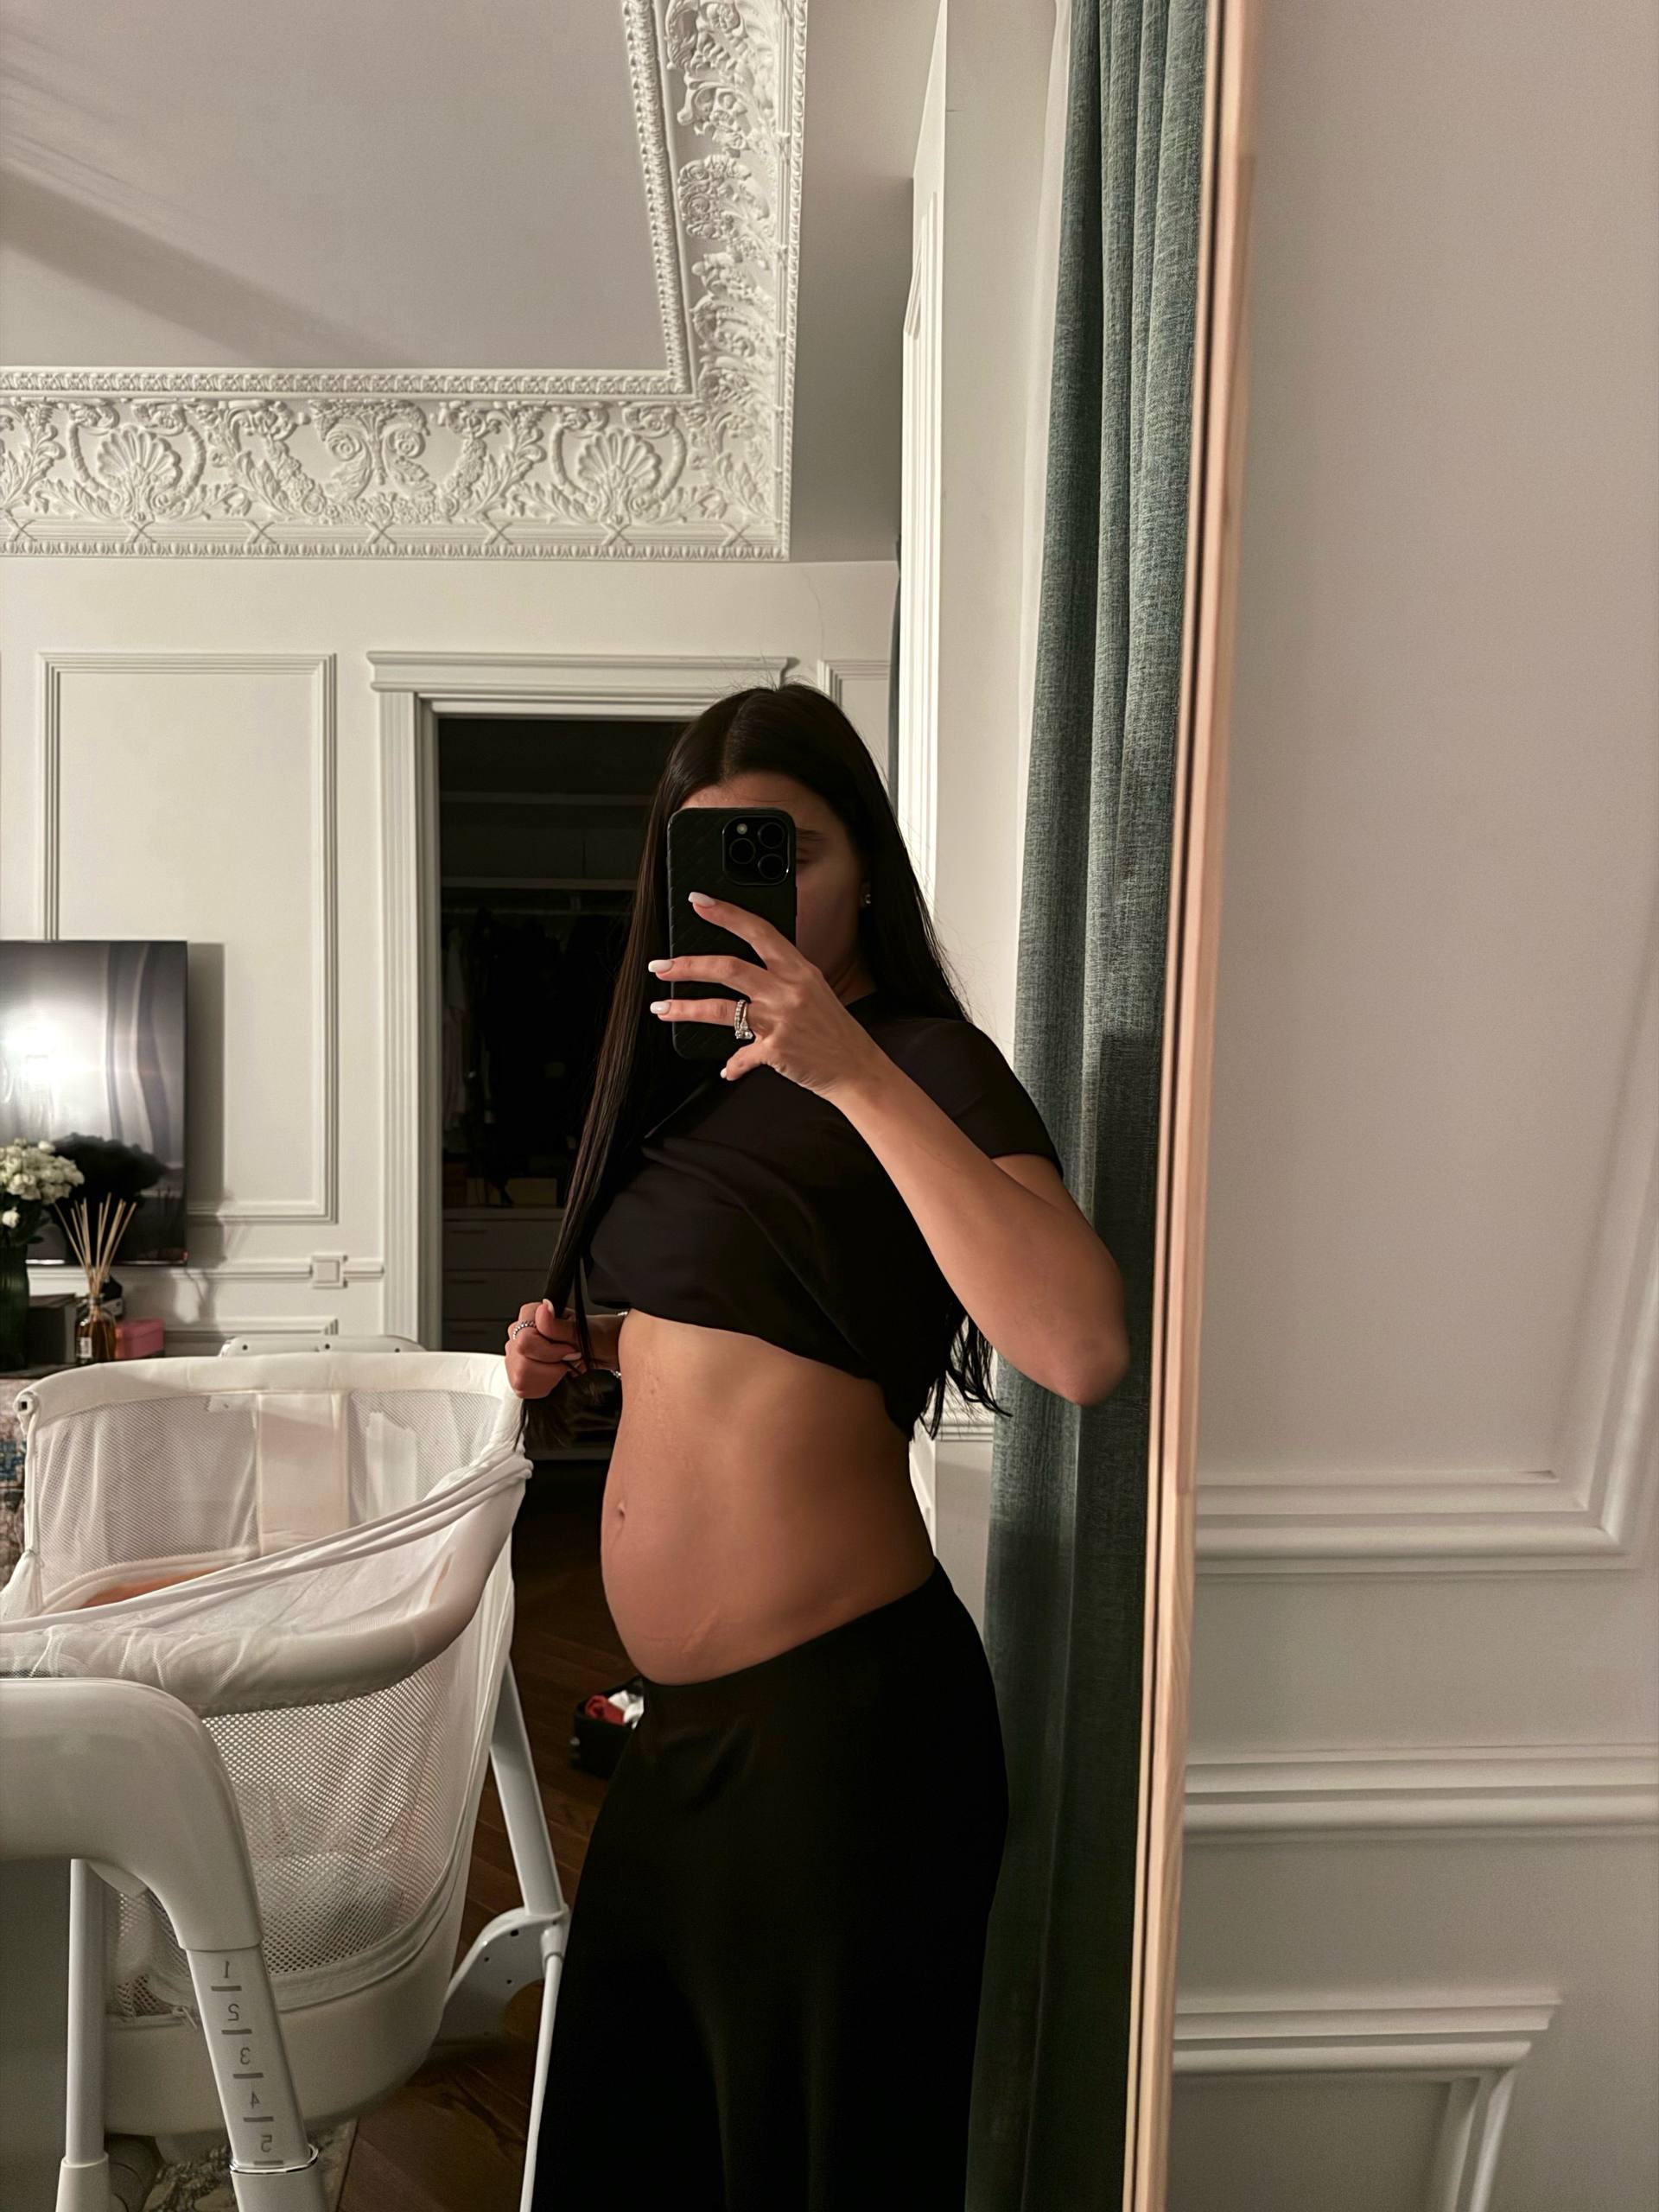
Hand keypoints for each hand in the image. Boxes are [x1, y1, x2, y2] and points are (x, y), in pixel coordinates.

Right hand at [504, 1299, 603, 1398]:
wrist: (605, 1350)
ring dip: (549, 1377)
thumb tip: (544, 1309)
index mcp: (532, 1315)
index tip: (568, 1351)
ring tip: (562, 1367)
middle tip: (568, 1359)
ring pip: (520, 1377)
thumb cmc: (595, 1335)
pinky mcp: (521, 1371)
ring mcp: (518, 1353)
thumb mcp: (581, 1330)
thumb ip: (557, 1324)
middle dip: (551, 1367)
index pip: (524, 1341)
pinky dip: (543, 1386)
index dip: (548, 1352)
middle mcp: (520, 1332)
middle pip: (521, 1362)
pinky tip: (554, 1376)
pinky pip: (522, 1388)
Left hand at [646, 890, 885, 1092]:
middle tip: (660, 965)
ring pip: (721, 1009)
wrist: (856, 1067)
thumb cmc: (833, 1029)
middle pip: (728, 967)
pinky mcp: (776, 1051)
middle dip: (688, 964)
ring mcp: (781, 1021)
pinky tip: (725, 1069)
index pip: (757, 931)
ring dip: (685, 1009)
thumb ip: (782, 975)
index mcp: (798, 969)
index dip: (726, 913)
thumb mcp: (814, 990)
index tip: (699, 902)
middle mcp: (788, 990)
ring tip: (662, 1009)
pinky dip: (731, 1065)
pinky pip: (741, 1056)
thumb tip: (743, 968)